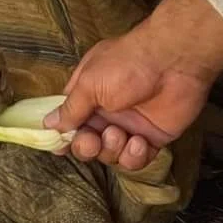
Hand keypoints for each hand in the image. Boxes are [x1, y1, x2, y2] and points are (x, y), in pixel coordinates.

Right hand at [45, 23, 213, 170]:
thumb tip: (48, 123)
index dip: (63, 136)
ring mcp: (129, 126)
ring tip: (119, 134)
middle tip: (93, 140)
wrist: (174, 62)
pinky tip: (138, 142)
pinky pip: (135, 159)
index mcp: (88, 95)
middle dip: (86, 146)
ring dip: (111, 150)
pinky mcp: (152, 137)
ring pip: (110, 154)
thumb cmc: (127, 65)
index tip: (61, 145)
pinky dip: (134, 156)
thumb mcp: (89, 83)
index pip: (69, 122)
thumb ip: (70, 108)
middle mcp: (106, 113)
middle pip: (87, 143)